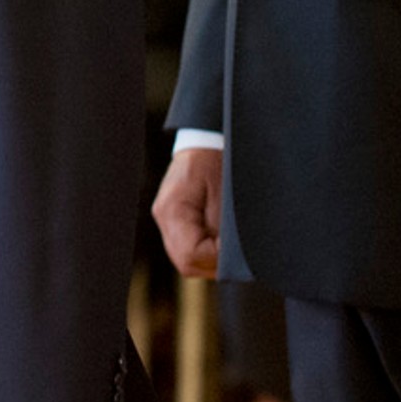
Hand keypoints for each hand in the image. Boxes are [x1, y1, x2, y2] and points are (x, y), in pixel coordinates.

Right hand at [151, 145, 222, 278]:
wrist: (205, 139)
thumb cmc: (217, 160)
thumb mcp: (225, 194)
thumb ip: (223, 229)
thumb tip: (229, 257)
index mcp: (172, 210)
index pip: (190, 255)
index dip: (216, 258)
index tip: (235, 248)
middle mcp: (163, 218)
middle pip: (186, 262)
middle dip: (214, 263)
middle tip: (237, 252)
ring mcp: (166, 221)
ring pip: (187, 260)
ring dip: (211, 259)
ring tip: (230, 245)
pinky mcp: (174, 222)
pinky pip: (189, 248)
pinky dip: (207, 250)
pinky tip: (221, 239)